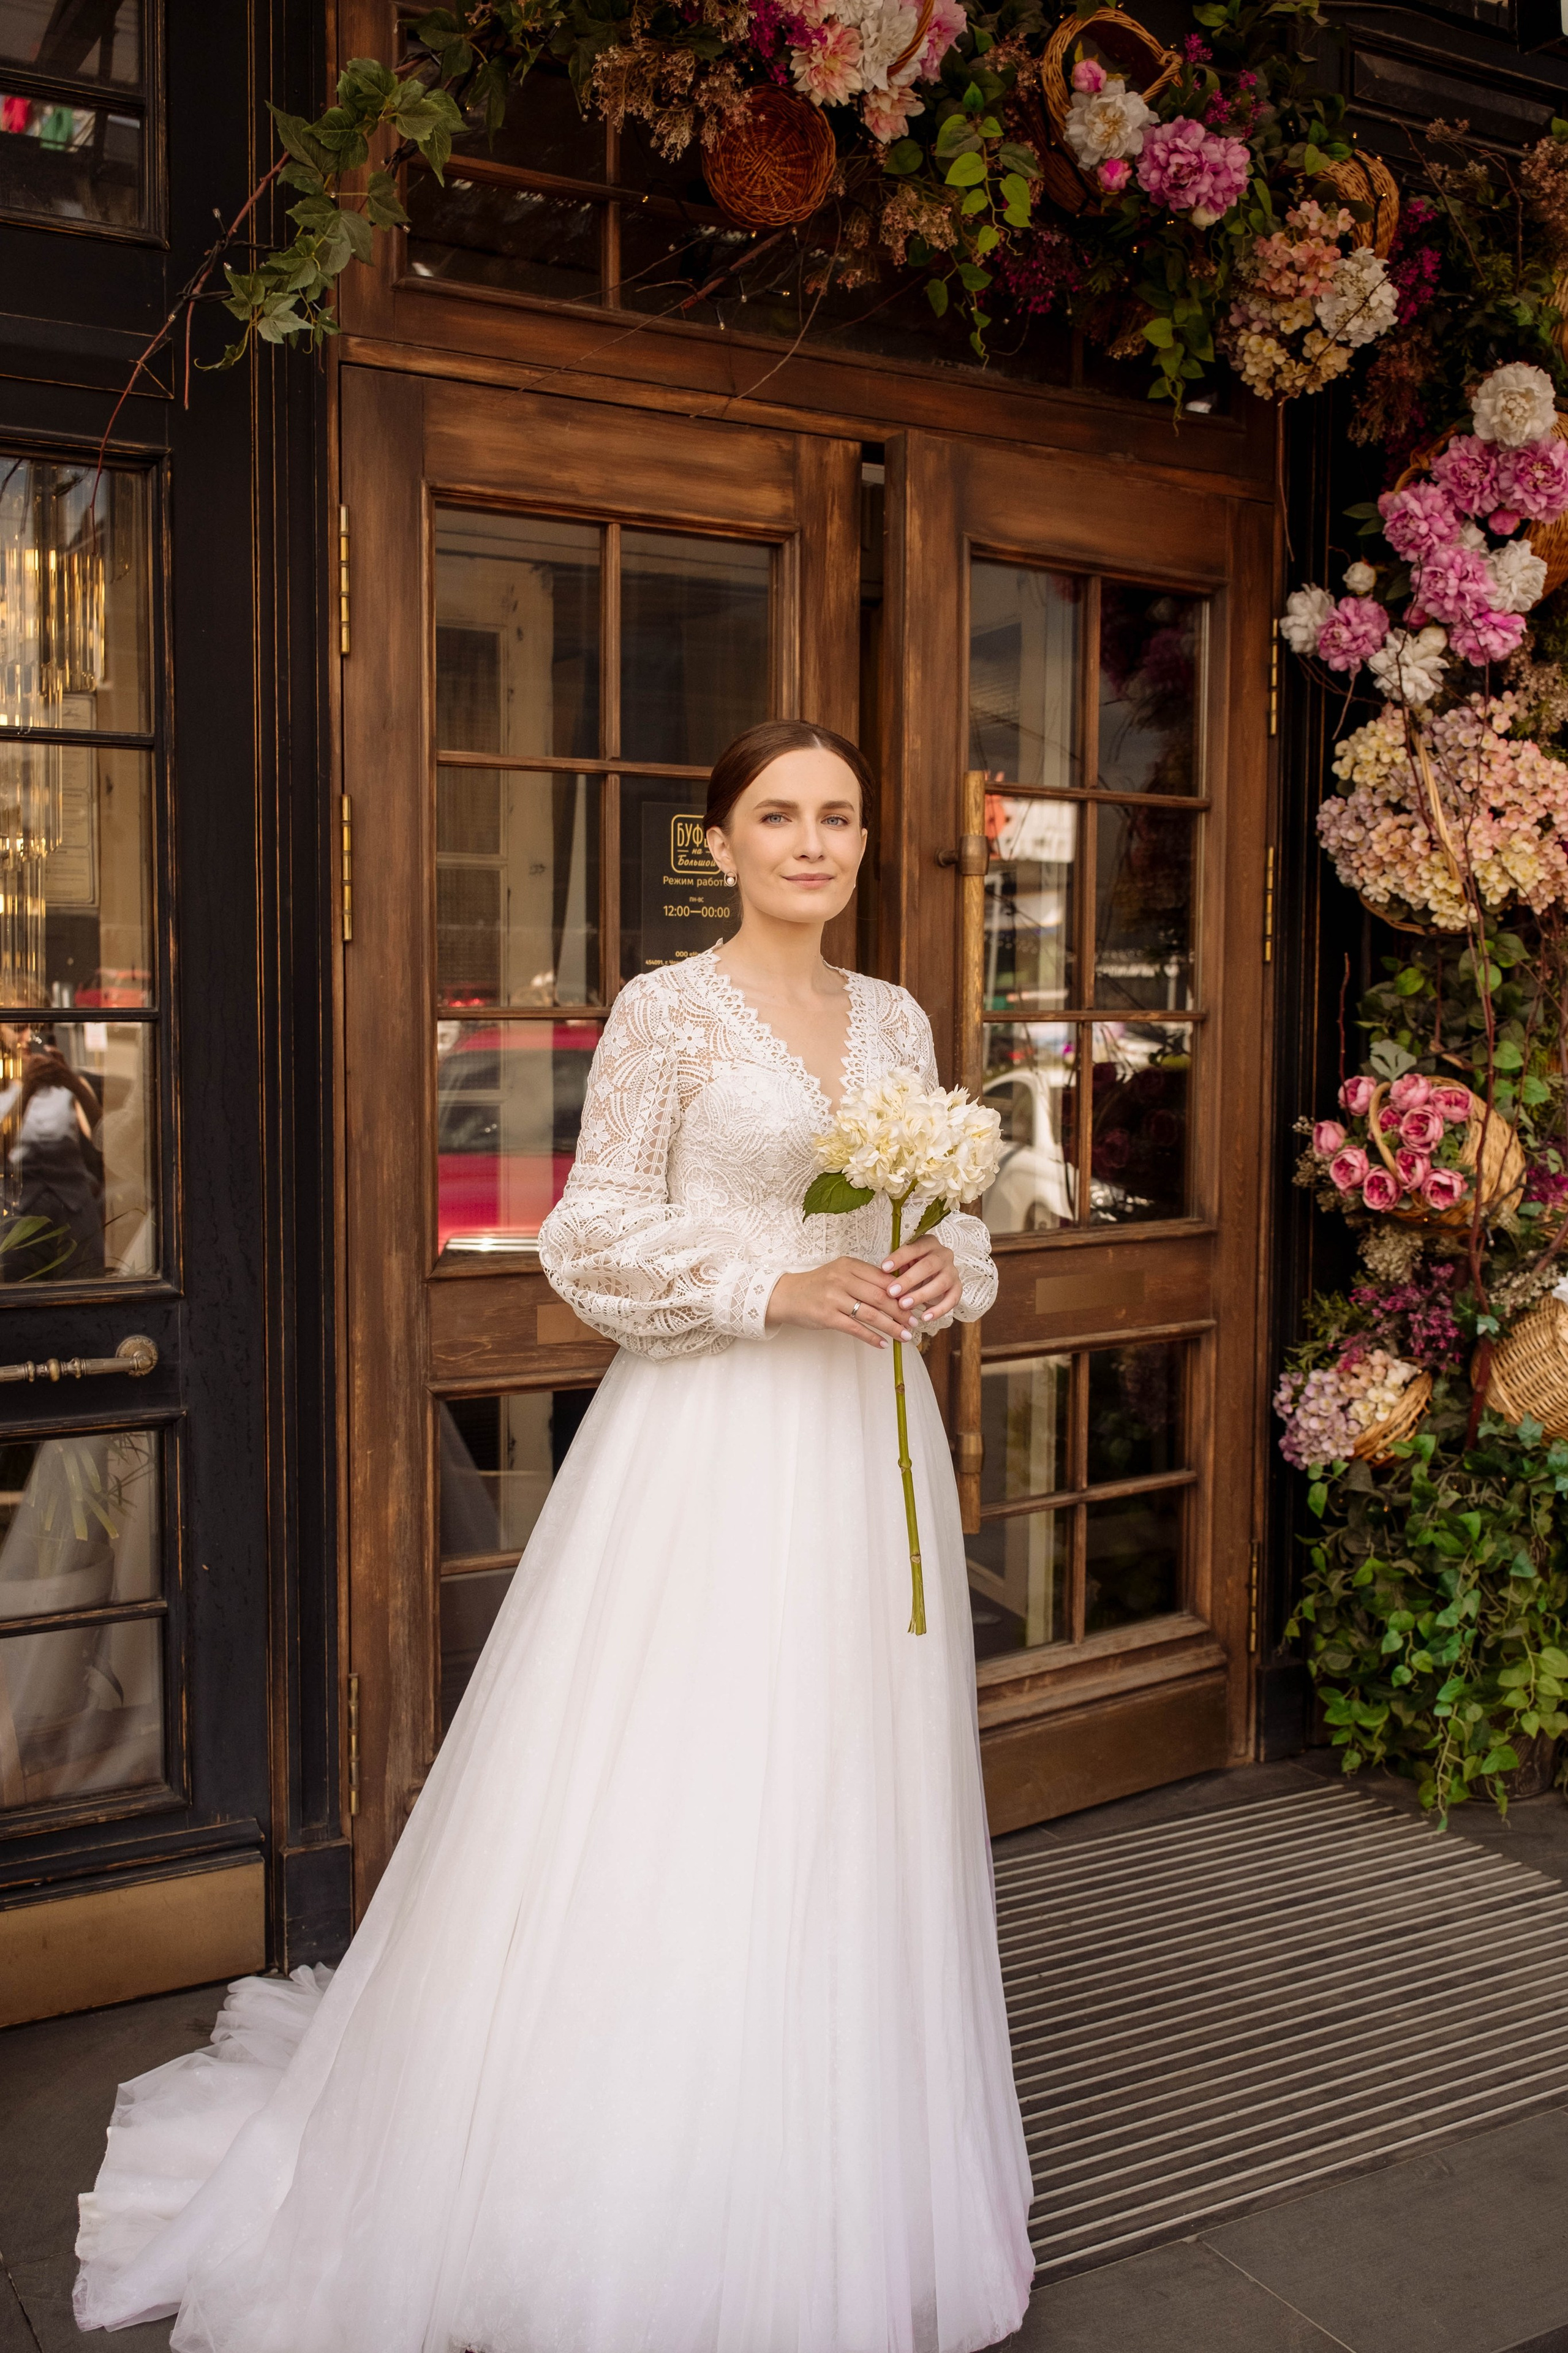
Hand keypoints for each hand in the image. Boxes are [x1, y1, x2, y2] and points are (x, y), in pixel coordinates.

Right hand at [766, 1256, 915, 1347]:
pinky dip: (872, 1337)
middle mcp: (842, 1279)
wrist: (787, 1295)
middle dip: (901, 1312)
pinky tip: (883, 1344)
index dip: (903, 1293)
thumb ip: (864, 1279)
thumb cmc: (818, 1285)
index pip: (883, 1278)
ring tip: (905, 1336)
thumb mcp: (840, 1273)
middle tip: (914, 1322)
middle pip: (880, 1296)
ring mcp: (834, 1298)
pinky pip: (855, 1328)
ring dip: (891, 1327)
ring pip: (870, 1314)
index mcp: (849, 1265)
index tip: (916, 1303)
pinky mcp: (827, 1316)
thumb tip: (896, 1292)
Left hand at [882, 1236, 960, 1325]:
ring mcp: (952, 1271)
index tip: (883, 1268)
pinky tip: (925, 1318)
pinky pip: (952, 1300)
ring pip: (940, 1283)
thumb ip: (896, 1268)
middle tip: (892, 1292)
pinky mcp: (957, 1287)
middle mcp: (943, 1255)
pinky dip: (939, 1310)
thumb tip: (881, 1281)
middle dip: (909, 1280)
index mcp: (928, 1243)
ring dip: (921, 1295)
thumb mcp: (904, 1262)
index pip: (913, 1248)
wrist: (935, 1272)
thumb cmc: (913, 1266)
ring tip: (903, 1306)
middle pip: (928, 1266)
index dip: (898, 1258)